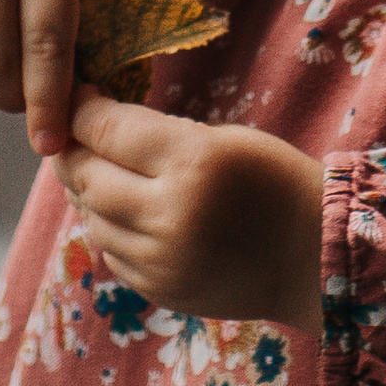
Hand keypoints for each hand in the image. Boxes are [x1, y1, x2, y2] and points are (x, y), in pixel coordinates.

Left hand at [55, 90, 325, 336]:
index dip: (81, 108)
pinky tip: (120, 209)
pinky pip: (113, 252)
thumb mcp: (221, 138)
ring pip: (94, 218)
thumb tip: (92, 129)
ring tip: (92, 167)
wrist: (314, 258)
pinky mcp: (161, 291)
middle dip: (72, 150)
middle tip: (70, 132)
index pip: (107, 129)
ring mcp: (162, 262)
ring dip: (86, 190)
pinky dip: (108, 226)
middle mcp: (170, 216)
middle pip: (89, 178)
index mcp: (192, 162)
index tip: (76, 94)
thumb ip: (157, 135)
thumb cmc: (273, 181)